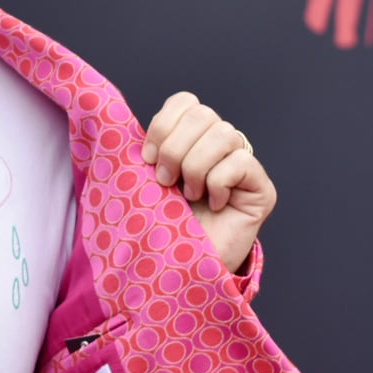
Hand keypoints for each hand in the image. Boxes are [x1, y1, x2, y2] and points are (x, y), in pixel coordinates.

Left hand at [139, 92, 275, 273]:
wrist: (176, 271)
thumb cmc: (158, 227)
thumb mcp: (139, 181)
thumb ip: (140, 150)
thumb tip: (110, 119)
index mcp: (192, 139)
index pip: (185, 102)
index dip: (163, 125)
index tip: (146, 159)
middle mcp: (220, 147)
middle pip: (202, 114)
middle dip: (174, 148)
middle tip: (164, 182)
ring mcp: (244, 165)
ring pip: (223, 134)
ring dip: (195, 168)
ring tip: (188, 196)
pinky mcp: (262, 188)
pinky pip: (240, 162)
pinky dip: (218, 184)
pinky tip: (214, 205)